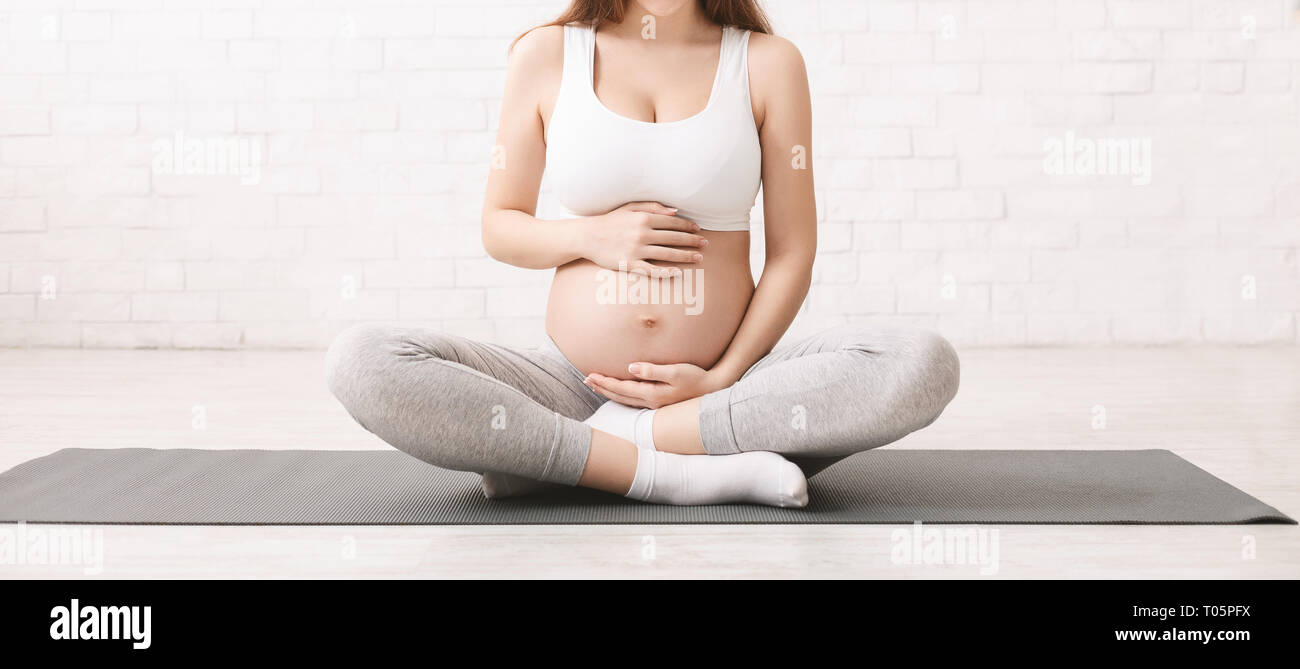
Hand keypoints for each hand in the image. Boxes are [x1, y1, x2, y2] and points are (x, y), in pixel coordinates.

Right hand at [581, 202, 707, 277]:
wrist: (587, 236)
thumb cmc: (609, 221)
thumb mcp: (629, 207)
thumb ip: (652, 207)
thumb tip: (675, 211)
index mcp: (643, 218)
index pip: (672, 222)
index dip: (688, 226)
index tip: (698, 229)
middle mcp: (642, 233)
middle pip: (674, 238)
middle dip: (692, 241)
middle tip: (705, 244)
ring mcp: (636, 250)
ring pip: (667, 254)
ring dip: (686, 256)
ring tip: (699, 258)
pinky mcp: (629, 264)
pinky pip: (651, 270)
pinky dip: (666, 272)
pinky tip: (678, 272)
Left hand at [583, 362, 729, 408]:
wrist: (714, 390)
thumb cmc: (696, 378)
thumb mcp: (675, 372)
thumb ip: (652, 370)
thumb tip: (630, 368)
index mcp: (652, 394)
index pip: (621, 388)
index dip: (604, 382)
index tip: (589, 375)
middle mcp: (651, 402)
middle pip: (620, 396)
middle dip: (602, 387)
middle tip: (586, 380)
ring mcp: (656, 404)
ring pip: (625, 399)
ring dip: (609, 392)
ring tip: (597, 385)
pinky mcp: (660, 402)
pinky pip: (634, 400)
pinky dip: (622, 395)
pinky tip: (620, 392)